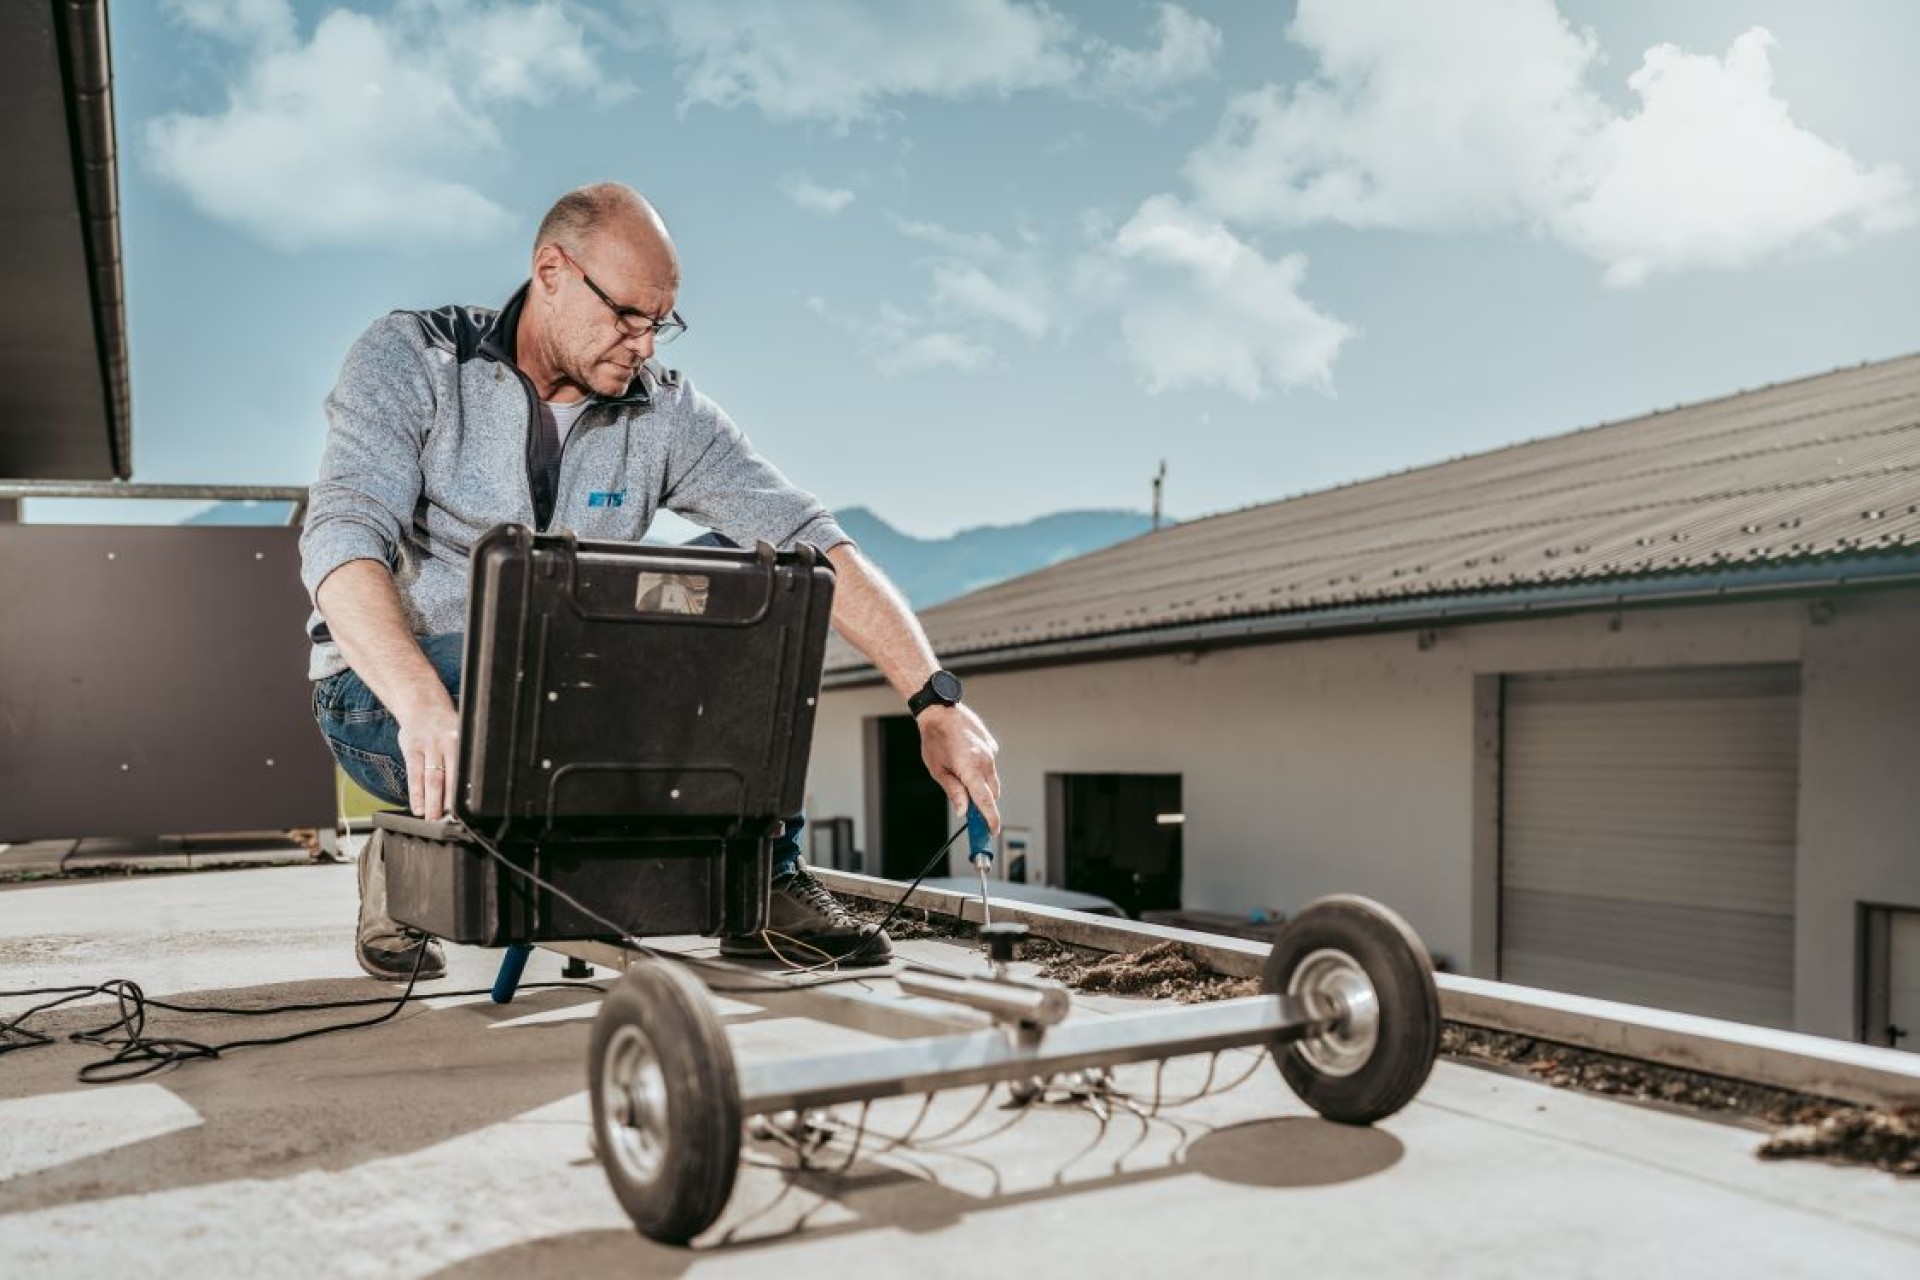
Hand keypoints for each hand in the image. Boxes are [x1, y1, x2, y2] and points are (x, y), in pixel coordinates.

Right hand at [396, 696, 461, 820]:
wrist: (421, 704)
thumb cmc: (444, 727)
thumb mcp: (460, 736)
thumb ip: (462, 759)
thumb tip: (470, 790)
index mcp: (462, 742)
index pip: (466, 772)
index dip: (466, 792)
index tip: (468, 812)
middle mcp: (447, 743)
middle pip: (450, 778)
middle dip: (450, 802)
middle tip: (451, 822)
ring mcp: (428, 746)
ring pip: (432, 779)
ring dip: (432, 802)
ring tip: (432, 820)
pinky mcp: (411, 749)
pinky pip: (414, 775)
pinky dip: (416, 794)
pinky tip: (418, 808)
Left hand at [917, 703, 1001, 833]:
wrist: (941, 710)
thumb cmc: (935, 739)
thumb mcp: (937, 770)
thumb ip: (953, 791)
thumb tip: (962, 810)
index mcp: (970, 768)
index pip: (985, 801)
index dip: (991, 818)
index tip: (993, 831)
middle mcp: (985, 761)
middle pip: (992, 793)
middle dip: (984, 804)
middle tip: (971, 811)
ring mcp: (991, 753)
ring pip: (993, 780)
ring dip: (982, 786)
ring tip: (961, 776)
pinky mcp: (992, 746)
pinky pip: (990, 765)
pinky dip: (982, 770)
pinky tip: (966, 760)